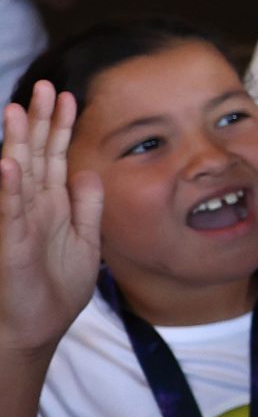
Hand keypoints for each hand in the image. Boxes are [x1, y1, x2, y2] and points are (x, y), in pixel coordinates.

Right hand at [0, 87, 104, 361]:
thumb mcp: (85, 241)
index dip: (60, 127)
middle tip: (43, 86)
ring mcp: (17, 222)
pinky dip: (8, 187)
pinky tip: (8, 164)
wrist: (36, 329)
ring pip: (16, 174)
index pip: (54, 156)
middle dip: (38, 121)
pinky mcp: (10, 244)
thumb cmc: (55, 288)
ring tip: (15, 110)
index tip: (68, 95)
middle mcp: (31, 206)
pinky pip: (8, 211)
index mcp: (50, 204)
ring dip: (15, 143)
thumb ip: (88, 206)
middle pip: (34, 155)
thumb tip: (89, 171)